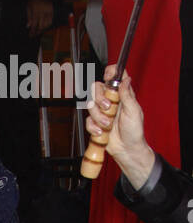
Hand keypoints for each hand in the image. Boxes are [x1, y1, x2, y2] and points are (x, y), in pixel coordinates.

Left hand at [25, 0, 52, 37]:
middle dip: (37, 32)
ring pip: (46, 25)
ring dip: (42, 30)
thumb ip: (29, 17)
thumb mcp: (28, 7)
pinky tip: (43, 27)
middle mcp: (43, 12)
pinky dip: (47, 25)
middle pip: (41, 26)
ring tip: (38, 31)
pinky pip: (50, 21)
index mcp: (36, 11)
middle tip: (34, 34)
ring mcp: (48, 12)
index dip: (32, 31)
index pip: (34, 24)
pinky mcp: (52, 11)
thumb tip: (28, 26)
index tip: (30, 35)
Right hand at [86, 66, 154, 188]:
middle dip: (100, 98)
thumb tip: (125, 80)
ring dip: (99, 116)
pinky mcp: (95, 123)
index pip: (115, 76)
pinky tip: (102, 132)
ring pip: (91, 105)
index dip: (110, 72)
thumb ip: (128, 95)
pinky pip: (88, 121)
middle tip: (108, 107)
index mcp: (122, 94)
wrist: (127, 149)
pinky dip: (94, 127)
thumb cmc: (134, 131)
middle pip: (97, 88)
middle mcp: (111, 101)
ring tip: (108, 124)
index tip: (108, 78)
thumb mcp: (134, 111)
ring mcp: (102, 112)